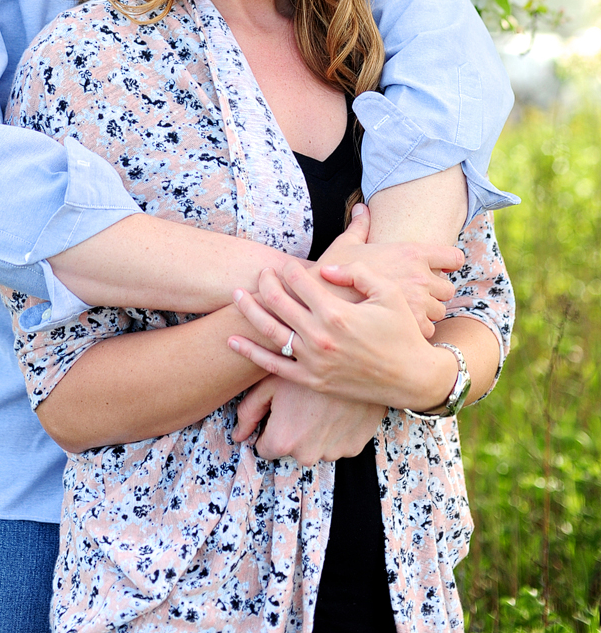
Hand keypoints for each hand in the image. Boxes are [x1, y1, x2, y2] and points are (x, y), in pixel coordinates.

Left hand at [229, 260, 458, 411]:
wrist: (412, 378)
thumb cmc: (402, 331)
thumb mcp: (388, 292)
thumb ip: (355, 272)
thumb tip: (323, 269)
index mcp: (337, 313)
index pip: (301, 282)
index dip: (289, 269)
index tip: (286, 264)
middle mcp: (320, 337)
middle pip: (279, 302)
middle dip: (265, 283)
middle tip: (261, 273)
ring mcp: (314, 361)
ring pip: (270, 331)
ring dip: (249, 311)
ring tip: (237, 295)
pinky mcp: (312, 380)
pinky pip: (274, 366)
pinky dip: (250, 352)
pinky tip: (233, 339)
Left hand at [233, 374, 384, 466]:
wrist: (353, 361)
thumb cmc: (305, 366)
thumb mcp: (270, 383)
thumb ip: (249, 411)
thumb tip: (238, 436)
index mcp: (283, 441)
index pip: (264, 448)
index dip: (268, 428)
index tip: (278, 409)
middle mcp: (307, 455)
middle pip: (290, 448)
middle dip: (292, 430)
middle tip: (300, 401)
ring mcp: (333, 453)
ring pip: (314, 446)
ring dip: (314, 431)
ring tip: (319, 402)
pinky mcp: (353, 448)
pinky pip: (337, 443)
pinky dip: (335, 430)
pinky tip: (336, 408)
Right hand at [315, 205, 462, 335]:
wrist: (321, 298)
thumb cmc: (333, 269)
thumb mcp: (347, 243)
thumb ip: (360, 225)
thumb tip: (361, 208)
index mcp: (411, 252)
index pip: (453, 257)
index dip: (449, 263)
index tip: (438, 269)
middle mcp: (420, 276)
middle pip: (448, 288)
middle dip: (435, 293)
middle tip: (417, 296)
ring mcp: (418, 301)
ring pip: (440, 311)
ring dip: (428, 313)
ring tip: (408, 313)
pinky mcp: (411, 324)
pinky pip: (429, 329)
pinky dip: (418, 330)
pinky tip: (401, 327)